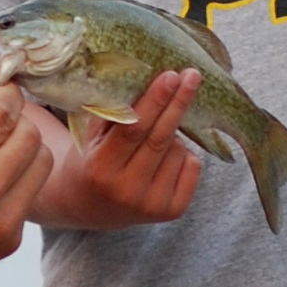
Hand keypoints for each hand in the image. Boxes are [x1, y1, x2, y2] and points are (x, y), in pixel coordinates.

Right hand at [31, 69, 204, 229]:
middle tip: (192, 75)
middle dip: (178, 104)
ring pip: (179, 150)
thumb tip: (148, 78)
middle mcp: (127, 191)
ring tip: (152, 143)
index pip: (134, 129)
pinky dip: (184, 154)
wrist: (92, 207)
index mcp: (101, 170)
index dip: (154, 101)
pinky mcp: (173, 211)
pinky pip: (193, 166)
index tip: (171, 75)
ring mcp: (152, 205)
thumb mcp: (92, 136)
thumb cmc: (93, 160)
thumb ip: (116, 112)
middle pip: (161, 139)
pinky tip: (164, 161)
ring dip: (173, 136)